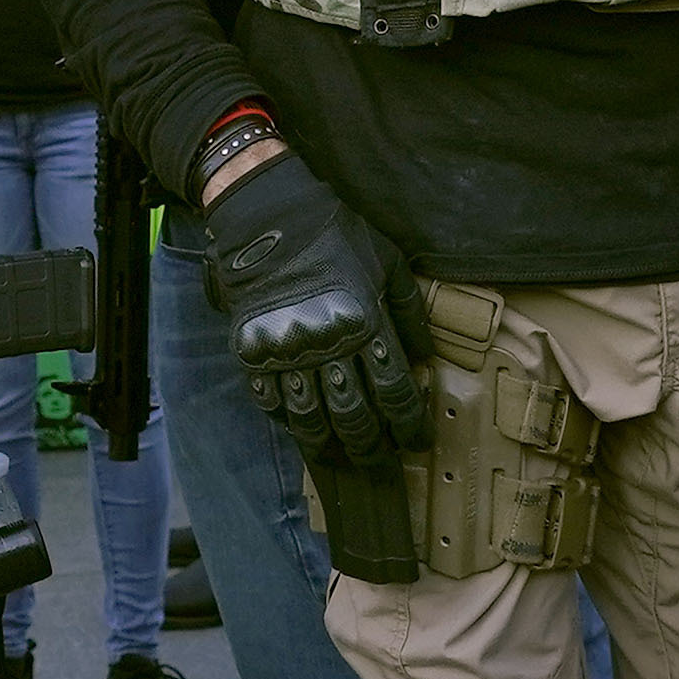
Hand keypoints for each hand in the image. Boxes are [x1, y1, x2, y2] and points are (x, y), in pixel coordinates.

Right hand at [197, 149, 425, 469]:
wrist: (266, 214)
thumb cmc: (334, 233)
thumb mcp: (387, 260)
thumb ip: (409, 311)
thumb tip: (425, 359)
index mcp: (364, 320)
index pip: (395, 391)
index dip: (409, 425)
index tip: (417, 441)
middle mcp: (326, 342)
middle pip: (354, 415)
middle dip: (371, 449)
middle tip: (380, 465)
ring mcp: (286, 349)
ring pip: (310, 418)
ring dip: (329, 446)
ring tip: (340, 459)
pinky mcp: (253, 349)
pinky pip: (270, 400)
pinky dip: (286, 421)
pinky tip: (300, 429)